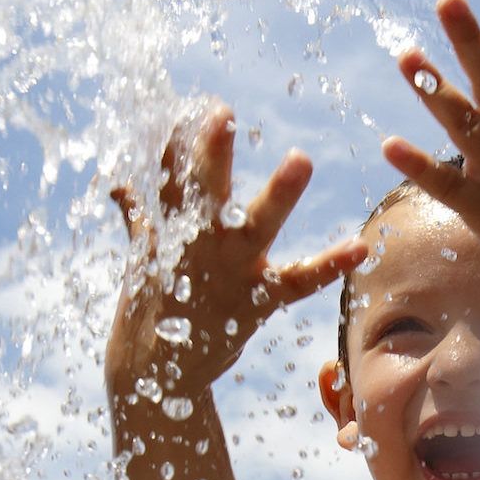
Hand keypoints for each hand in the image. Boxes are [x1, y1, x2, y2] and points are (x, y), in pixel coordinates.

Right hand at [107, 104, 365, 396]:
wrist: (155, 376)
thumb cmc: (148, 309)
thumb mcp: (142, 258)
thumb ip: (139, 217)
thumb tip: (118, 186)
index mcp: (170, 230)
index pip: (170, 176)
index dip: (179, 140)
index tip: (192, 104)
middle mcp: (197, 246)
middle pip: (203, 192)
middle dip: (211, 154)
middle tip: (220, 114)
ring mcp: (228, 273)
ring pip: (254, 226)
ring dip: (277, 194)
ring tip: (301, 158)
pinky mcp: (255, 303)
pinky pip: (297, 282)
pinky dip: (329, 265)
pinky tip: (360, 246)